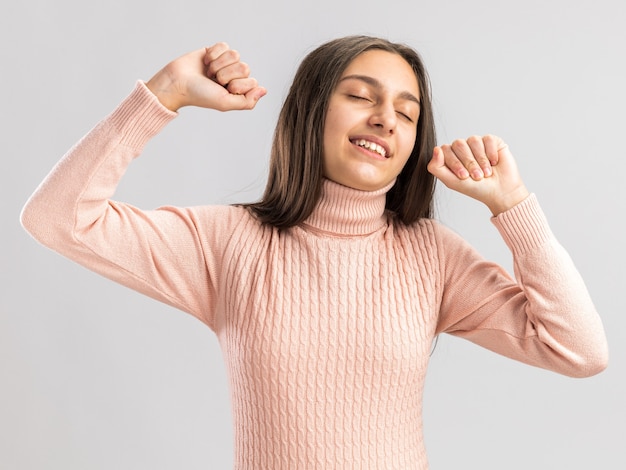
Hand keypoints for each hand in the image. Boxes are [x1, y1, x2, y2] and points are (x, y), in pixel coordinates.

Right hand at [146, 42, 266, 111]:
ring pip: (235, 55)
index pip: (252, 81)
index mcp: (239, 90)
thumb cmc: (200, 95)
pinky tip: (205, 62)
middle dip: (226, 75)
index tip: (224, 90)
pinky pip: (224, 46)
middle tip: (214, 81)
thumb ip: (247, 101)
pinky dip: (213, 54)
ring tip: (209, 72)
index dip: (237, 85)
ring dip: (219, 64)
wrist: (178, 82)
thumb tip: (264, 90)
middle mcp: (234, 76)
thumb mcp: (225, 103)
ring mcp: (225, 63)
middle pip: (245, 67)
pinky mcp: (216, 51)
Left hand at [427, 135, 529, 214]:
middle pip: (458, 144)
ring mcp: (476, 143)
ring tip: (486, 173)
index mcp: (450, 156)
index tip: (464, 177)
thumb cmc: (476, 188)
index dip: (455, 163)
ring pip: (473, 140)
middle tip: (477, 177)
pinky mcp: (492, 141)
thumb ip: (436, 167)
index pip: (445, 150)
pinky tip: (494, 163)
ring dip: (481, 160)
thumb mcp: (451, 182)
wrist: (500, 191)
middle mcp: (462, 147)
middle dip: (469, 163)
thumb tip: (436, 148)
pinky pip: (488, 139)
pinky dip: (491, 154)